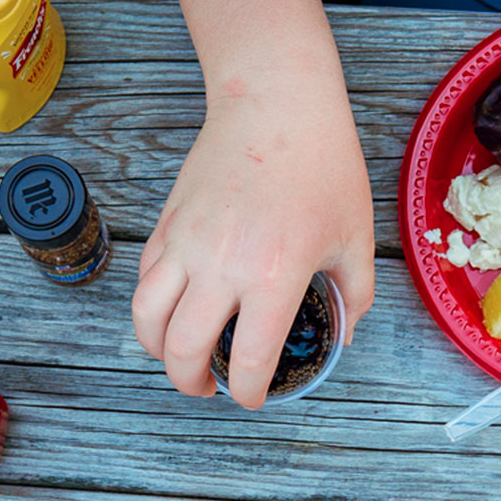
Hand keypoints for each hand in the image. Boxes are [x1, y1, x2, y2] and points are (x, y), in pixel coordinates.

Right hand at [133, 65, 373, 407]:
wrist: (276, 103)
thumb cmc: (322, 162)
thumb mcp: (355, 234)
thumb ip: (354, 293)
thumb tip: (343, 330)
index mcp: (274, 275)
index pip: (249, 359)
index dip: (250, 393)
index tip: (254, 397)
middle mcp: (222, 266)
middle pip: (183, 351)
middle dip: (193, 384)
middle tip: (209, 388)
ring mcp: (186, 244)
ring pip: (147, 320)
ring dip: (158, 353)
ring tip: (178, 359)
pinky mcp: (167, 224)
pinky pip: (145, 281)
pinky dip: (151, 309)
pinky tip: (171, 314)